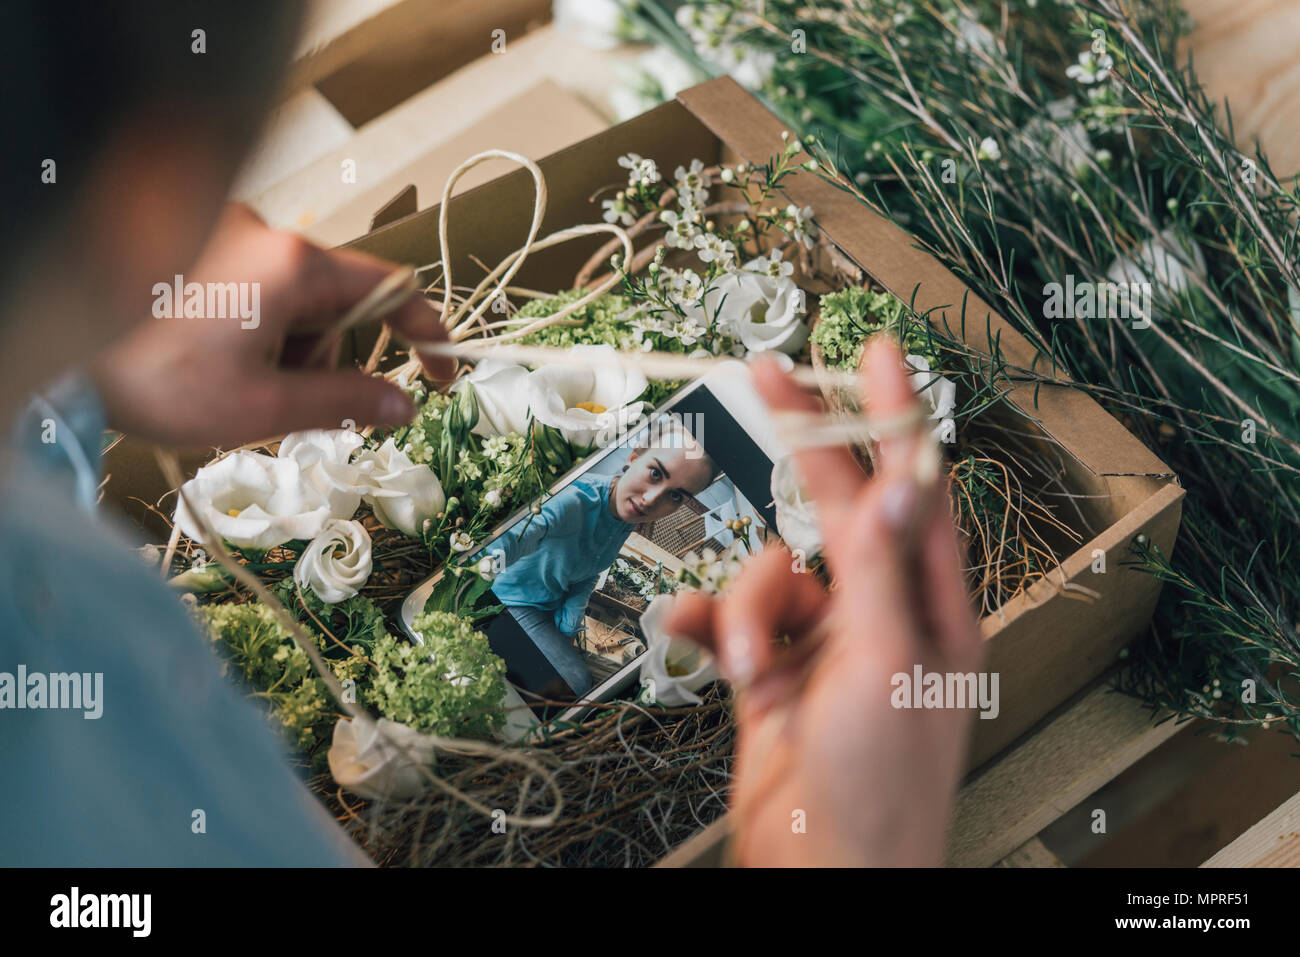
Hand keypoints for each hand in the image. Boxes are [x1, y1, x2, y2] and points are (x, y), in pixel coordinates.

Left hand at [90, 204, 451, 448]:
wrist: (50, 345)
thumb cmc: (151, 376)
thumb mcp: (260, 406)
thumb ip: (344, 401)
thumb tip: (403, 405)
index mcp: (293, 267)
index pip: (393, 291)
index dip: (428, 335)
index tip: (441, 375)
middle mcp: (266, 233)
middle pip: (336, 301)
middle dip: (326, 356)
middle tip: (285, 403)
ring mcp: (226, 230)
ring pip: (291, 298)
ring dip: (284, 346)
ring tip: (230, 383)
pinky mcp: (195, 239)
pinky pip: (253, 283)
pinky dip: (251, 325)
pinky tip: (210, 356)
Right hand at [666, 337, 982, 866]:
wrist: (819, 870)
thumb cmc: (880, 786)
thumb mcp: (889, 666)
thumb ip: (883, 569)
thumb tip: (901, 483)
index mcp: (931, 607)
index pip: (916, 488)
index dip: (894, 416)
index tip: (875, 353)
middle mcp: (879, 614)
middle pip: (839, 505)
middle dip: (805, 450)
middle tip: (770, 377)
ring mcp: (821, 640)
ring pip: (769, 571)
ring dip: (749, 613)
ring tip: (754, 668)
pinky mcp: (771, 668)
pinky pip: (728, 618)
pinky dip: (711, 629)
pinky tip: (698, 646)